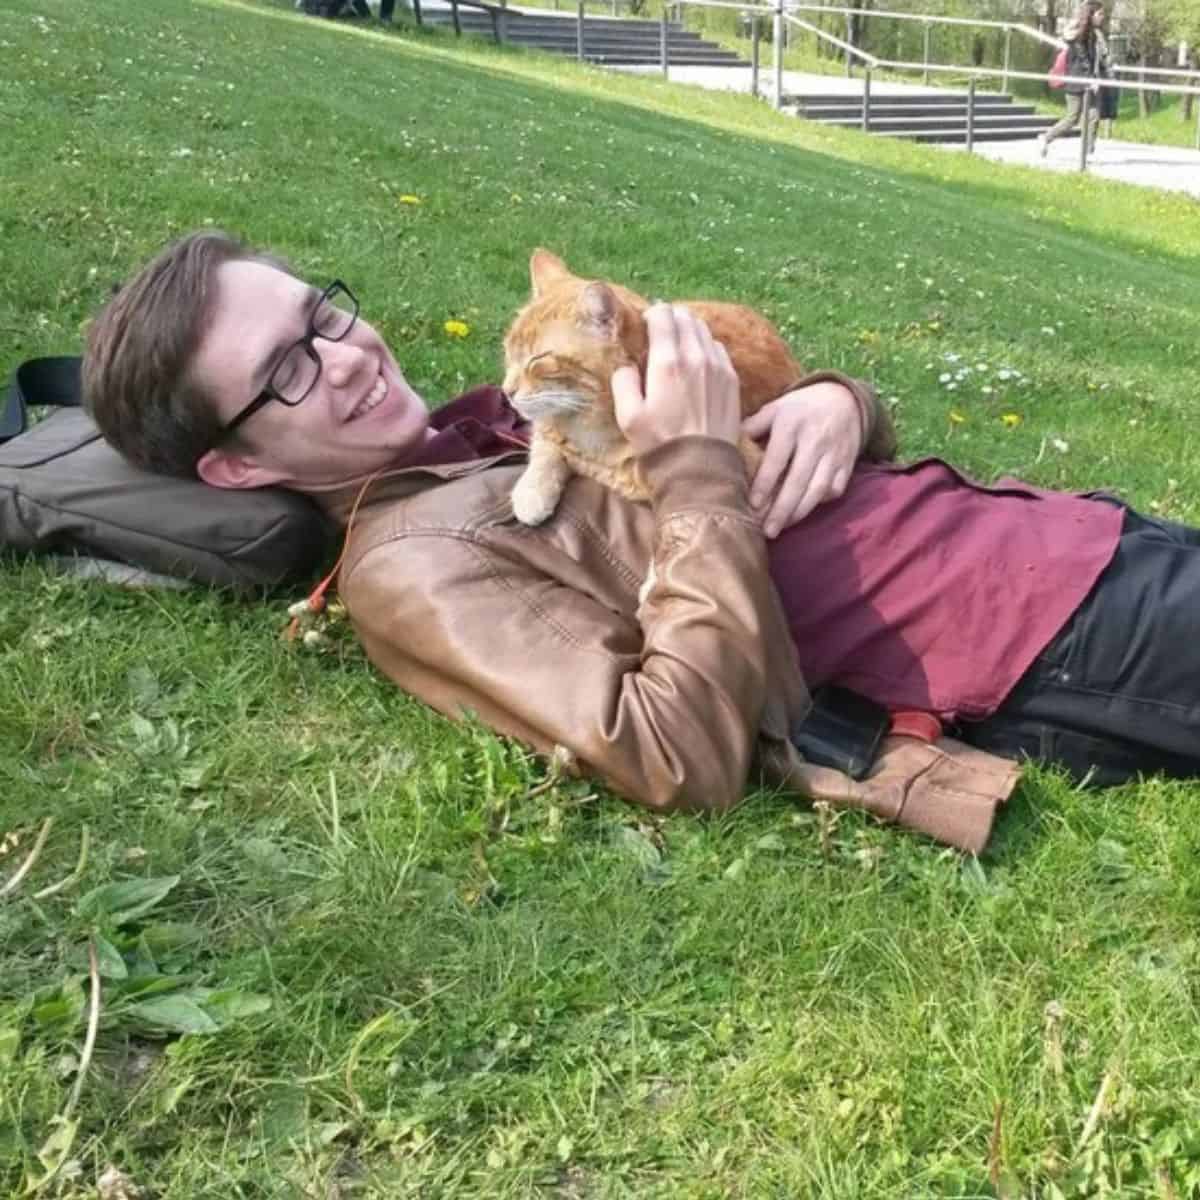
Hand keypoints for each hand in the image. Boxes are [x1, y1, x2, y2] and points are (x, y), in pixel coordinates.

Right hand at [612, 304, 739, 457]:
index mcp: (667, 361)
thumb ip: (623, 382)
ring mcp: (718, 366)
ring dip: (689, 331)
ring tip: (678, 348)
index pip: (662, 314)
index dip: (650, 315)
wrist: (702, 470)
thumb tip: (627, 366)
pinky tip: (697, 363)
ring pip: (703, 329)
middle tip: (659, 336)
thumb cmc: (660, 445)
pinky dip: (706, 347)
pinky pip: (718, 348)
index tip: (644, 328)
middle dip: (670, 319)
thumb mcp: (628, 418)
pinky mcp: (732, 379)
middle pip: (685, 315)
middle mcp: (696, 356)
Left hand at [742, 380, 861, 536]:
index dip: (765, 484)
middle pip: (798, 481)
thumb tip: (729, 447)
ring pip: (818, 490)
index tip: (753, 505)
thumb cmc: (799, 408)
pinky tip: (803, 512)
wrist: (843, 398)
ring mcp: (833, 453)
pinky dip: (820, 503)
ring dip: (799, 512)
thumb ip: (753, 426)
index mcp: (791, 424)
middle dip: (782, 509)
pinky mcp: (847, 464)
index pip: (776, 459)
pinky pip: (834, 489)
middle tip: (767, 531)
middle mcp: (814, 440)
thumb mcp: (775, 408)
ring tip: (781, 527)